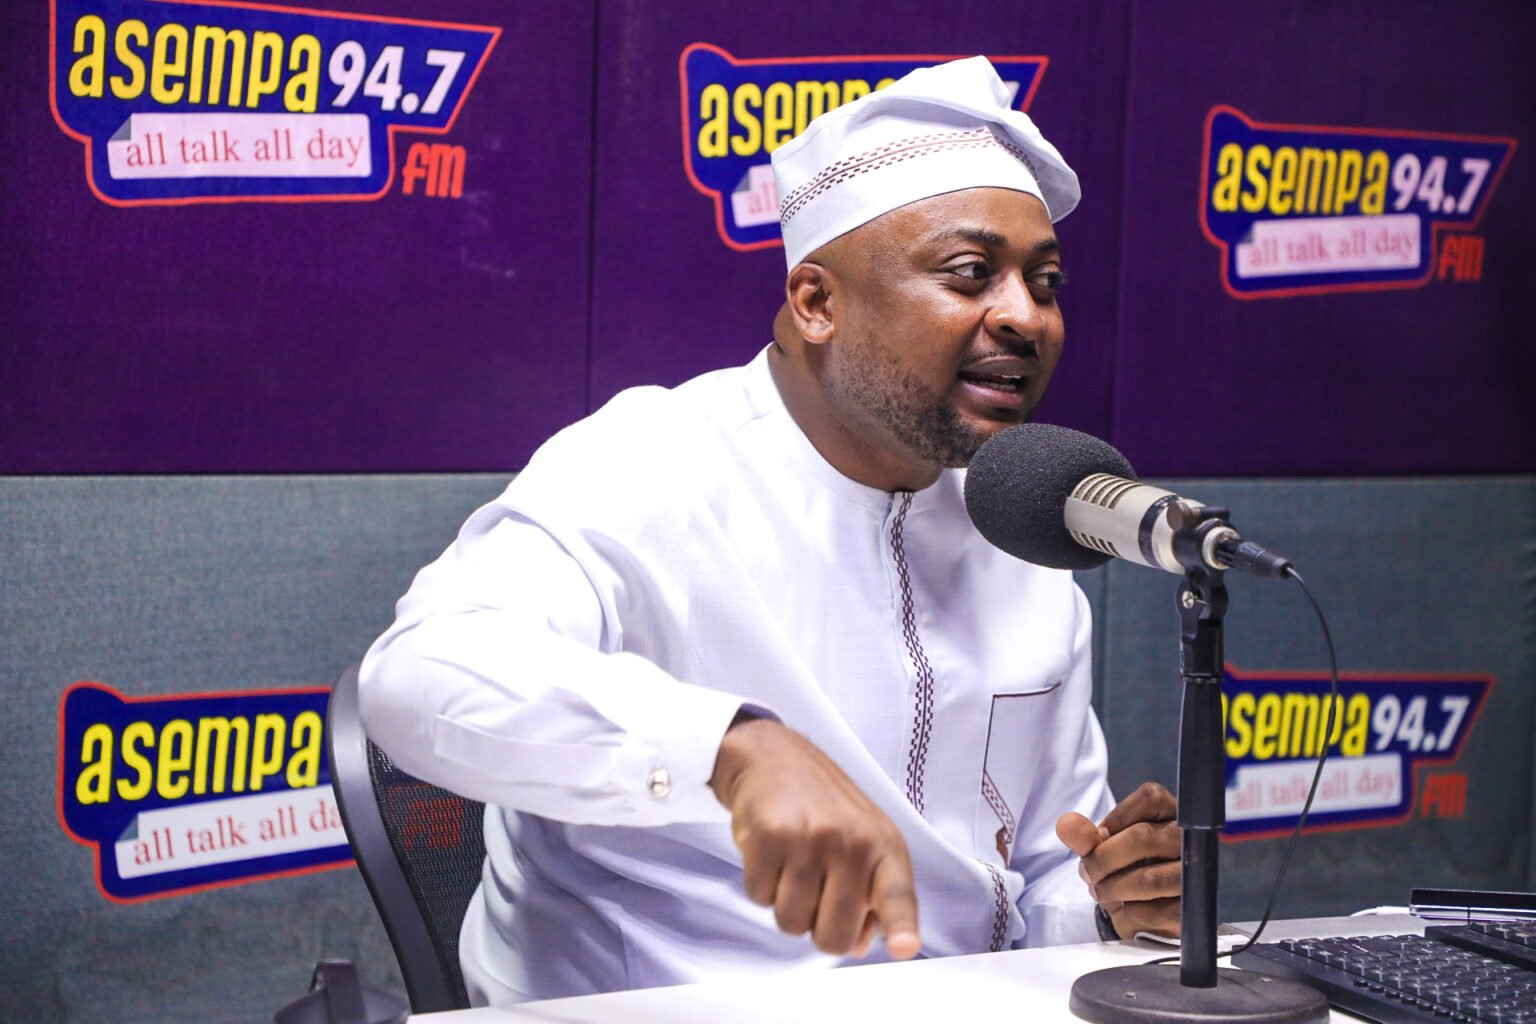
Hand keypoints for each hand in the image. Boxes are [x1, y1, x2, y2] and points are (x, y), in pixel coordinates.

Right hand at [710, 716, 920, 959]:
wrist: (773, 757)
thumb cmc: (821, 805)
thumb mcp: (861, 841)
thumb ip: (869, 896)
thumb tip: (858, 944)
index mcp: (883, 845)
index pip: (897, 894)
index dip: (899, 925)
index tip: (903, 947)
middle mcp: (852, 841)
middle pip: (833, 936)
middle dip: (818, 927)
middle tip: (814, 890)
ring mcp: (810, 839)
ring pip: (791, 922)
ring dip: (785, 903)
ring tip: (791, 863)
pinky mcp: (769, 837)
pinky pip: (760, 897)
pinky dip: (760, 883)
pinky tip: (770, 851)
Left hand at [1055, 781, 1180, 938]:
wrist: (1144, 915)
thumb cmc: (1124, 870)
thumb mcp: (1101, 850)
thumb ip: (1084, 836)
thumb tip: (1066, 825)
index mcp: (1172, 812)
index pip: (1150, 798)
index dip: (1115, 819)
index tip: (1097, 840)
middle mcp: (1191, 839)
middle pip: (1143, 837)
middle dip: (1103, 859)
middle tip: (1088, 873)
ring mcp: (1197, 875)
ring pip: (1150, 879)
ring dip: (1113, 888)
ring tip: (1101, 892)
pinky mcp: (1194, 909)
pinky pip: (1158, 912)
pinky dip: (1132, 913)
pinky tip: (1128, 909)